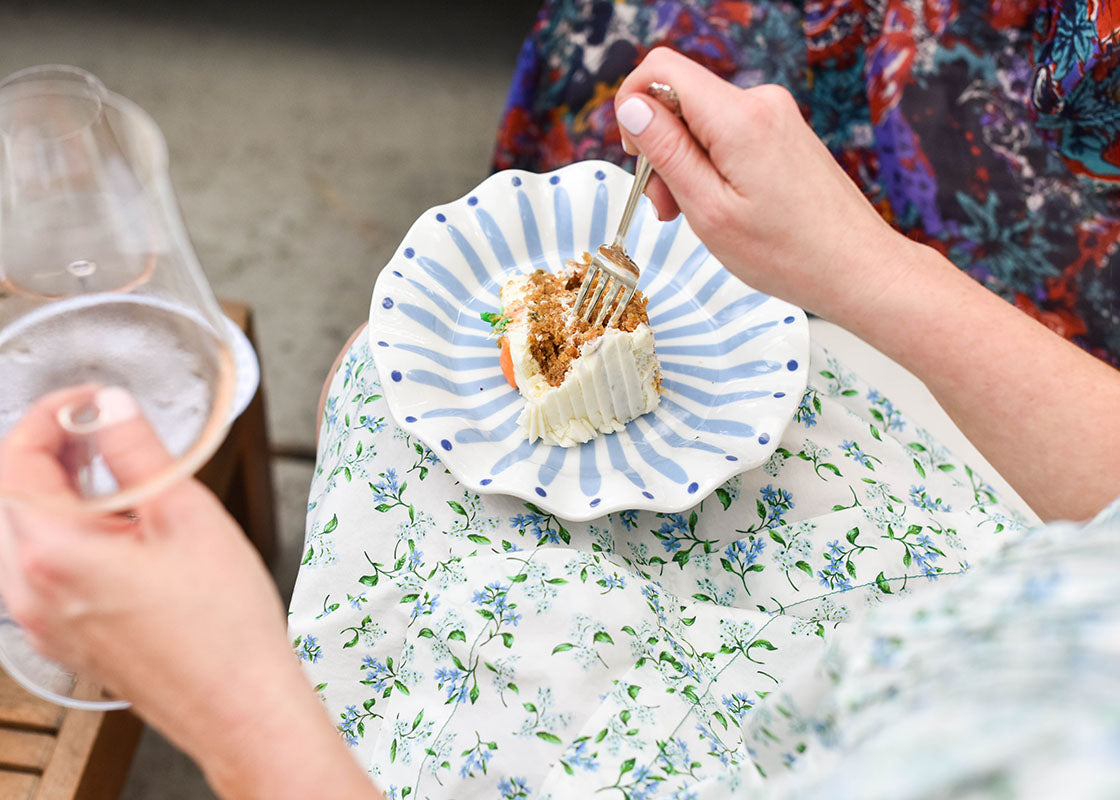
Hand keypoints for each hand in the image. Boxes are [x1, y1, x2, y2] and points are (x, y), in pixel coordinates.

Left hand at [0, 387, 376, 798]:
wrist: (237, 703)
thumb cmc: (222, 624)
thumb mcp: (187, 515)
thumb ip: (138, 452)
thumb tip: (112, 408)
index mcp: (54, 553)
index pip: (16, 461)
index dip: (48, 417)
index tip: (84, 400)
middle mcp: (31, 591)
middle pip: (10, 497)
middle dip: (47, 452)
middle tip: (96, 428)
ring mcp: (42, 621)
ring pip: (22, 535)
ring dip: (54, 493)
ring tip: (108, 473)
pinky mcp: (64, 638)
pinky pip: (39, 571)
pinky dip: (63, 534)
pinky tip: (114, 528)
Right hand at [614, 48, 909, 324]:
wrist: (856, 267)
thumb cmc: (788, 253)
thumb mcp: (708, 209)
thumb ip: (666, 152)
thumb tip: (631, 107)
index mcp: (739, 118)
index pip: (661, 69)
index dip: (632, 104)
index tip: (634, 153)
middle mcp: (761, 103)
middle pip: (680, 99)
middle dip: (660, 148)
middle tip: (667, 206)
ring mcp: (776, 116)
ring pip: (702, 121)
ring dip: (685, 164)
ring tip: (696, 215)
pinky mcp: (782, 132)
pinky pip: (728, 134)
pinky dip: (711, 166)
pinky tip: (722, 207)